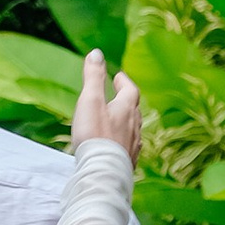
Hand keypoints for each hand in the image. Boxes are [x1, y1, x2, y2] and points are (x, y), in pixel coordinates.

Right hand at [72, 47, 141, 162]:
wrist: (103, 171)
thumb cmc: (95, 134)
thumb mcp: (90, 100)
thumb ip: (94, 77)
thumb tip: (96, 53)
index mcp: (126, 109)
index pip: (130, 90)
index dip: (124, 82)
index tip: (118, 77)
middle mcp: (134, 126)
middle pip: (134, 109)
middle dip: (126, 100)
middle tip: (118, 94)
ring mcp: (132, 145)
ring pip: (133, 128)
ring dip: (126, 120)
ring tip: (117, 118)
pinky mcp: (127, 161)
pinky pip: (129, 145)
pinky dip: (124, 138)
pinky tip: (119, 144)